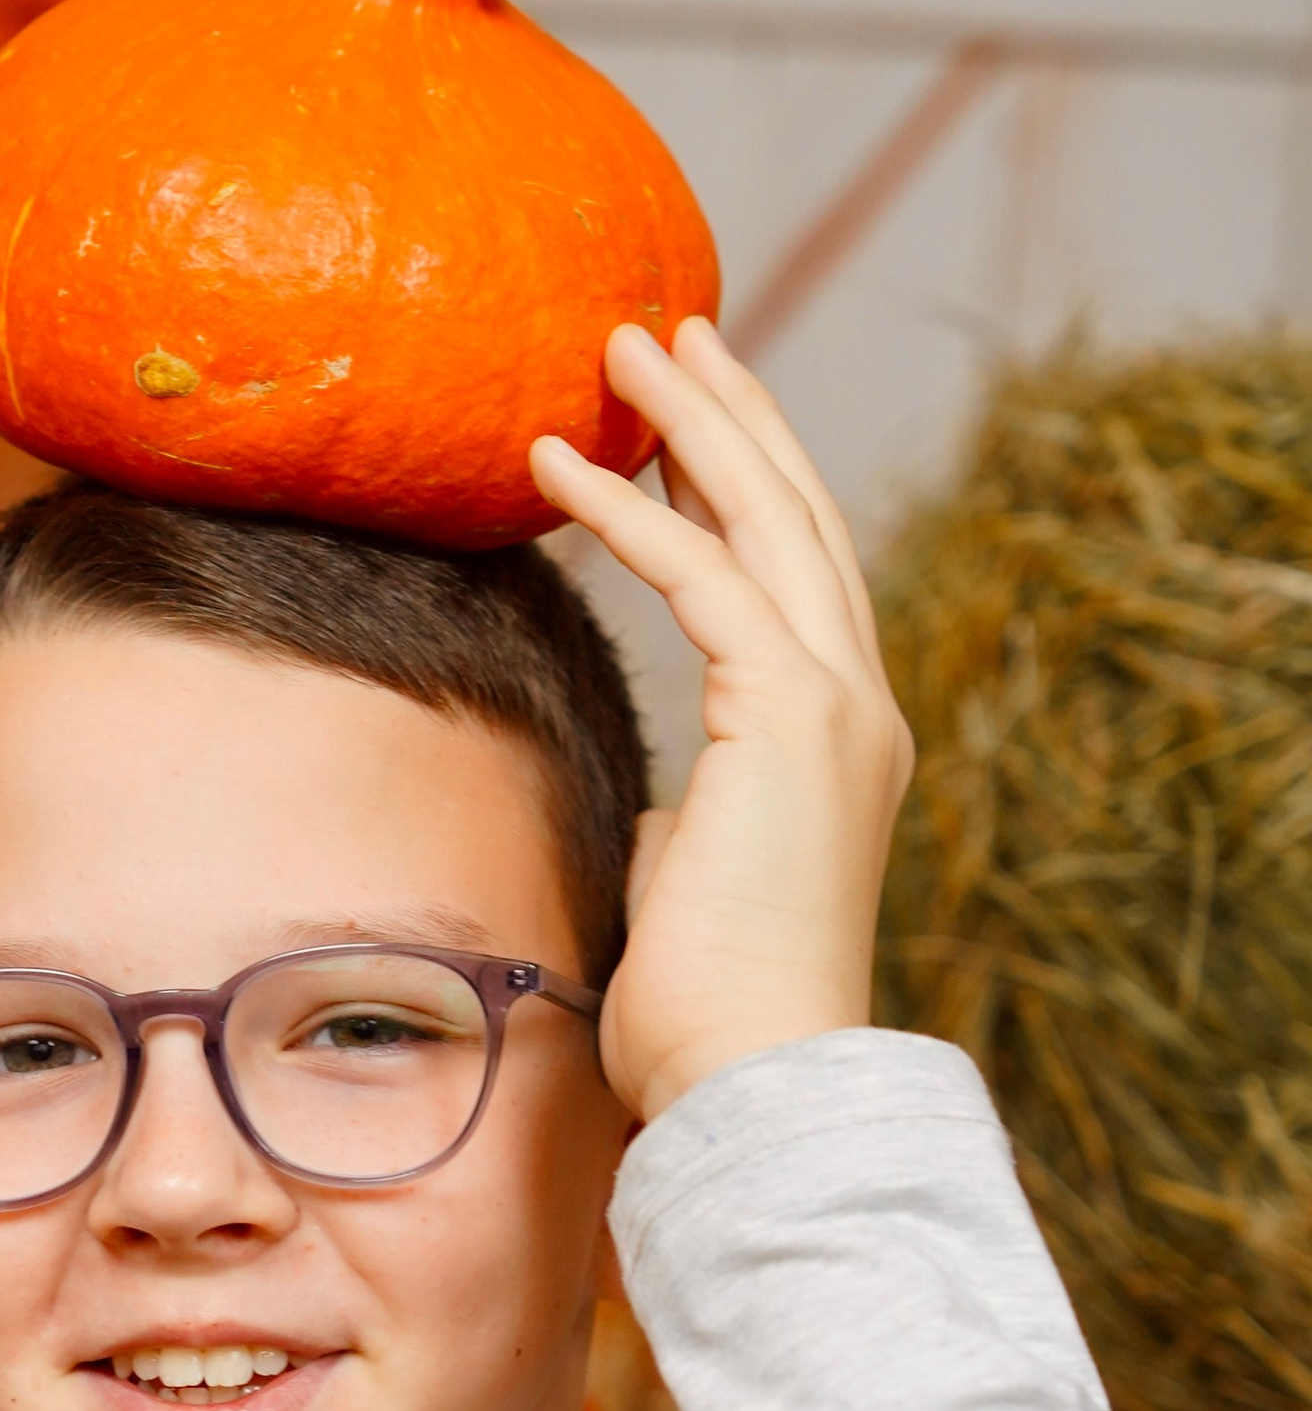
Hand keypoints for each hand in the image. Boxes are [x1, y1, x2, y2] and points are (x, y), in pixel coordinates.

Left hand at [529, 319, 913, 1126]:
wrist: (751, 1080)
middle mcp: (854, 706)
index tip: (684, 416)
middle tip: (669, 330)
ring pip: (768, 519)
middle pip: (796, 516)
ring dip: (690, 421)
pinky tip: (555, 464)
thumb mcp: (690, 882)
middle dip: (732, 412)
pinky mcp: (793, 718)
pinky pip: (706, 579)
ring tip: (620, 346)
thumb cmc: (705, 1016)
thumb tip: (665, 798)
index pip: (792, 575)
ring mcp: (836, 706)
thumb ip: (692, 819)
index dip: (743, 482)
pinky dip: (631, 512)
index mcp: (836, 741)